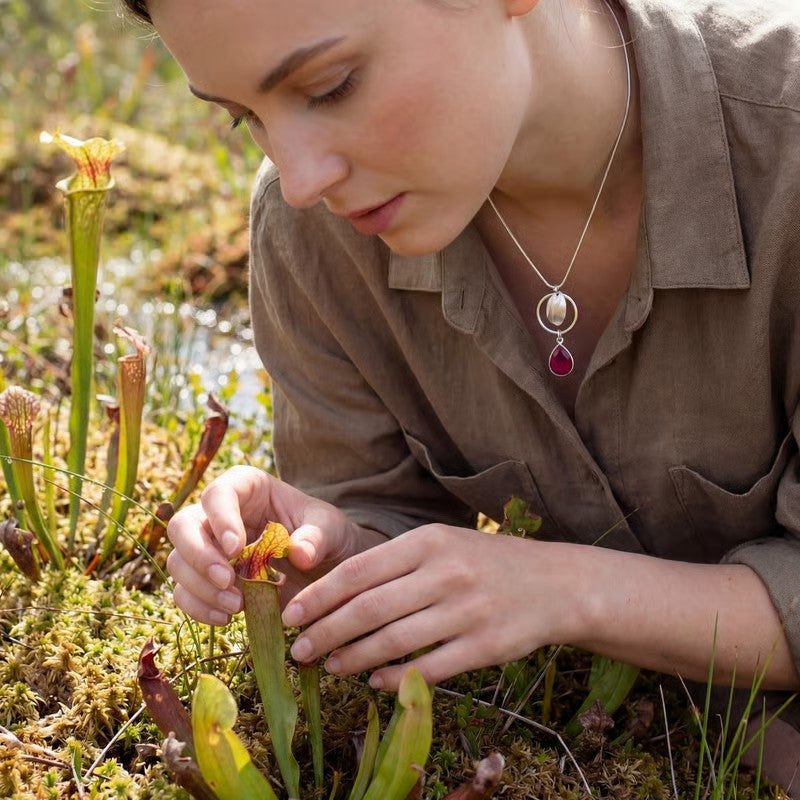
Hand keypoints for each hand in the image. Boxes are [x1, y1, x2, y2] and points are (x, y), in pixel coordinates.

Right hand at [165, 465, 384, 624]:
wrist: (324, 566)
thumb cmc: (324, 534)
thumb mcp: (330, 528)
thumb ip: (316, 536)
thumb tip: (300, 554)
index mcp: (246, 487)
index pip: (218, 493)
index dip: (220, 519)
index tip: (237, 548)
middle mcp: (218, 514)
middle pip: (182, 526)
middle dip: (199, 556)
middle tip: (227, 579)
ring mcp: (208, 547)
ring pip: (178, 562)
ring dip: (200, 587)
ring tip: (237, 605)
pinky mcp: (206, 579)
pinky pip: (184, 593)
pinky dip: (199, 607)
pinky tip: (227, 617)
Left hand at [280, 525, 584, 690]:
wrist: (555, 583)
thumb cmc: (486, 562)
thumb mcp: (443, 544)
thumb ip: (395, 565)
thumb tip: (339, 596)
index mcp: (428, 541)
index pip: (359, 570)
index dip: (320, 595)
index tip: (292, 615)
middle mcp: (445, 572)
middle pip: (369, 608)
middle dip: (326, 631)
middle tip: (299, 650)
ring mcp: (467, 610)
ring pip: (394, 641)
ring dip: (354, 658)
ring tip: (330, 667)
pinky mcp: (486, 646)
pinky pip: (429, 667)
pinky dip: (395, 677)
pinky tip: (375, 681)